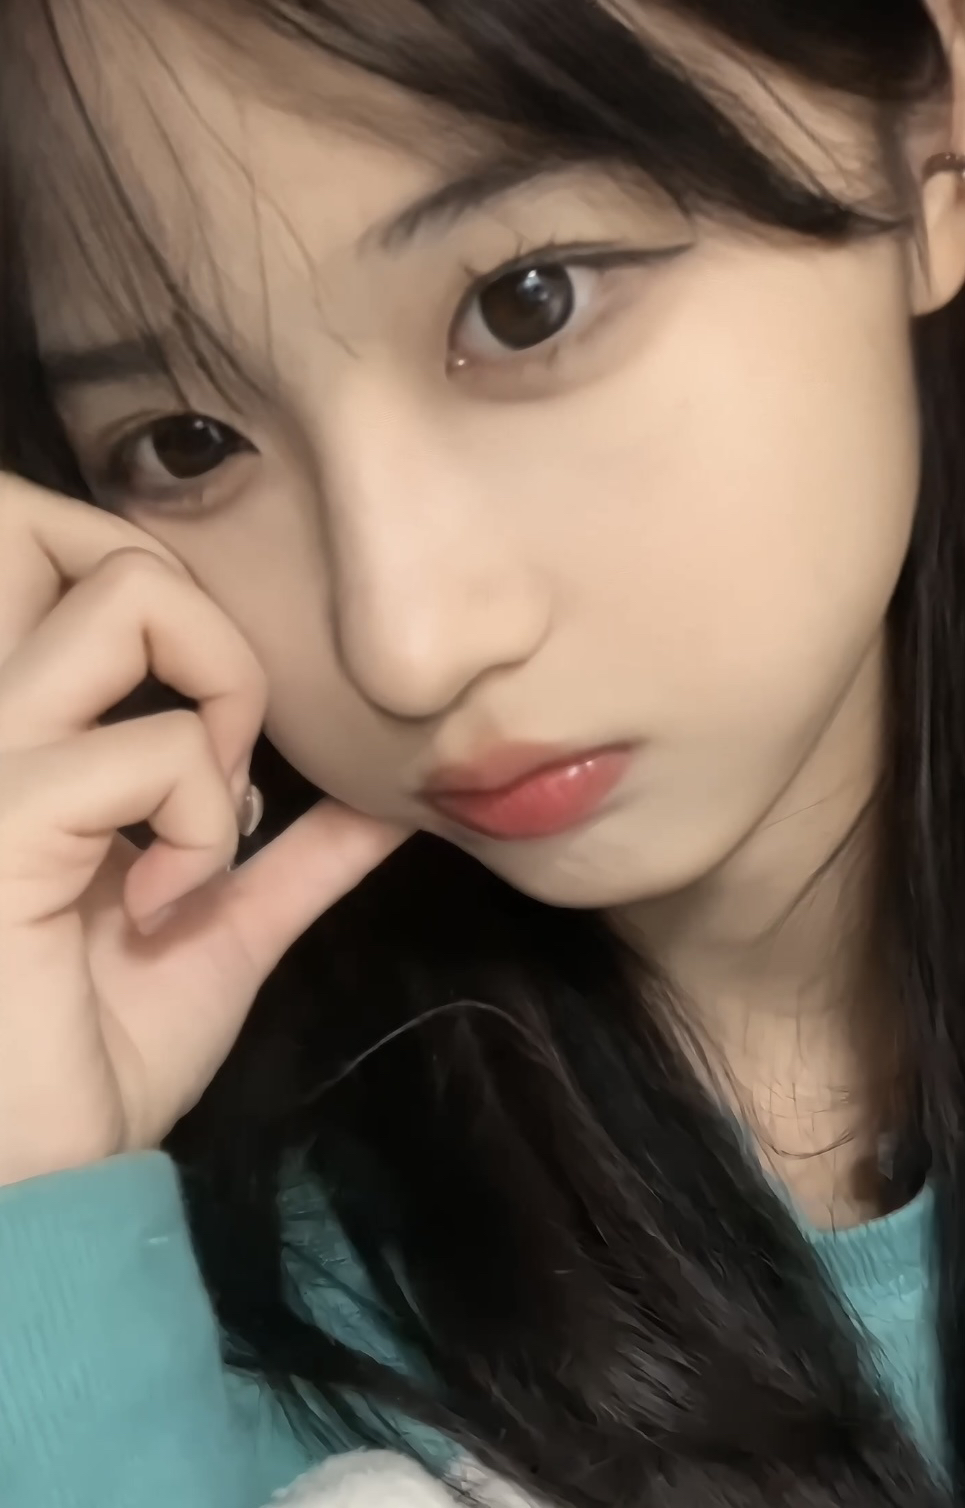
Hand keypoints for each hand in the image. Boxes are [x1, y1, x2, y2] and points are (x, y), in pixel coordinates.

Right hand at [0, 472, 404, 1185]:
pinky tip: (164, 907)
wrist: (34, 1183)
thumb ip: (298, 855)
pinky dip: (202, 821)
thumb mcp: (221, 932)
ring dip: (218, 707)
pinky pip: (152, 749)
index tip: (218, 752)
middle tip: (218, 755)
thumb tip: (388, 795)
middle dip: (204, 629)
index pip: (77, 560)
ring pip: (131, 596)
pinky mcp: (1, 817)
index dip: (181, 619)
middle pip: (93, 538)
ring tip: (200, 828)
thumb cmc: (96, 1056)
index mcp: (23, 733)